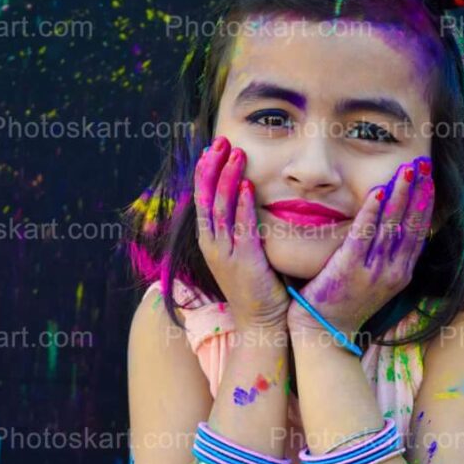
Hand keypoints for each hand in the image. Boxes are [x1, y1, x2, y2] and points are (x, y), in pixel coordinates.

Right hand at [194, 135, 289, 327]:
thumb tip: (248, 200)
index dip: (206, 172)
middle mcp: (213, 245)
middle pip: (206, 198)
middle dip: (212, 166)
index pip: (202, 199)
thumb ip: (241, 228)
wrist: (261, 322)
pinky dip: (242, 205)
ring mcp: (226, 254)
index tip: (213, 148)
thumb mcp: (243, 253)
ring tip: (236, 154)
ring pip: (220, 208)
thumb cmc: (257, 288)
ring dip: (227, 178)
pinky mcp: (244, 261)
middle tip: (221, 141)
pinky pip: (241, 227)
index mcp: (211, 242)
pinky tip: (246, 185)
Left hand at [287, 156, 433, 339]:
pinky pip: (363, 236)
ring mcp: (373, 271)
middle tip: (423, 164)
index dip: (426, 203)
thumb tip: (393, 226)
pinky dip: (371, 213)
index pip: (419, 232)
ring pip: (391, 227)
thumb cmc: (347, 303)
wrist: (325, 330)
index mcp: (401, 273)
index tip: (429, 179)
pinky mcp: (349, 269)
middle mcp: (393, 271)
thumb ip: (387, 256)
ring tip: (406, 171)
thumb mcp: (376, 281)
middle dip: (419, 192)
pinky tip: (377, 192)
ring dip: (400, 195)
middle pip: (411, 225)